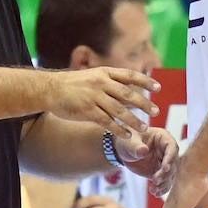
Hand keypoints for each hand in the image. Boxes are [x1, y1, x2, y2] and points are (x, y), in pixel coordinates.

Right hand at [45, 67, 159, 132]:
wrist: (49, 89)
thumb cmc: (72, 84)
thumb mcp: (92, 76)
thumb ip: (110, 83)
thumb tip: (129, 91)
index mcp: (104, 73)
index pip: (129, 76)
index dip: (145, 81)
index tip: (158, 88)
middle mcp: (101, 83)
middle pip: (128, 94)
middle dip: (144, 103)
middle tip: (155, 111)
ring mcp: (94, 97)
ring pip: (119, 110)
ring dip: (134, 120)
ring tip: (144, 128)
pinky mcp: (87, 110)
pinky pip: (107, 121)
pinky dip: (118, 129)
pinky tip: (127, 135)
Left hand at [115, 126, 177, 195]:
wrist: (122, 151)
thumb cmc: (127, 140)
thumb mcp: (129, 141)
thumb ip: (136, 146)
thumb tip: (144, 151)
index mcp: (162, 138)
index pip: (172, 147)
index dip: (170, 158)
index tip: (165, 168)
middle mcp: (167, 150)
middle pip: (173, 163)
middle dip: (166, 173)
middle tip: (156, 180)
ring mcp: (164, 162)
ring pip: (170, 174)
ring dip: (164, 183)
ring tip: (154, 189)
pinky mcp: (160, 172)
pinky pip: (164, 182)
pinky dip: (161, 188)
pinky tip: (155, 193)